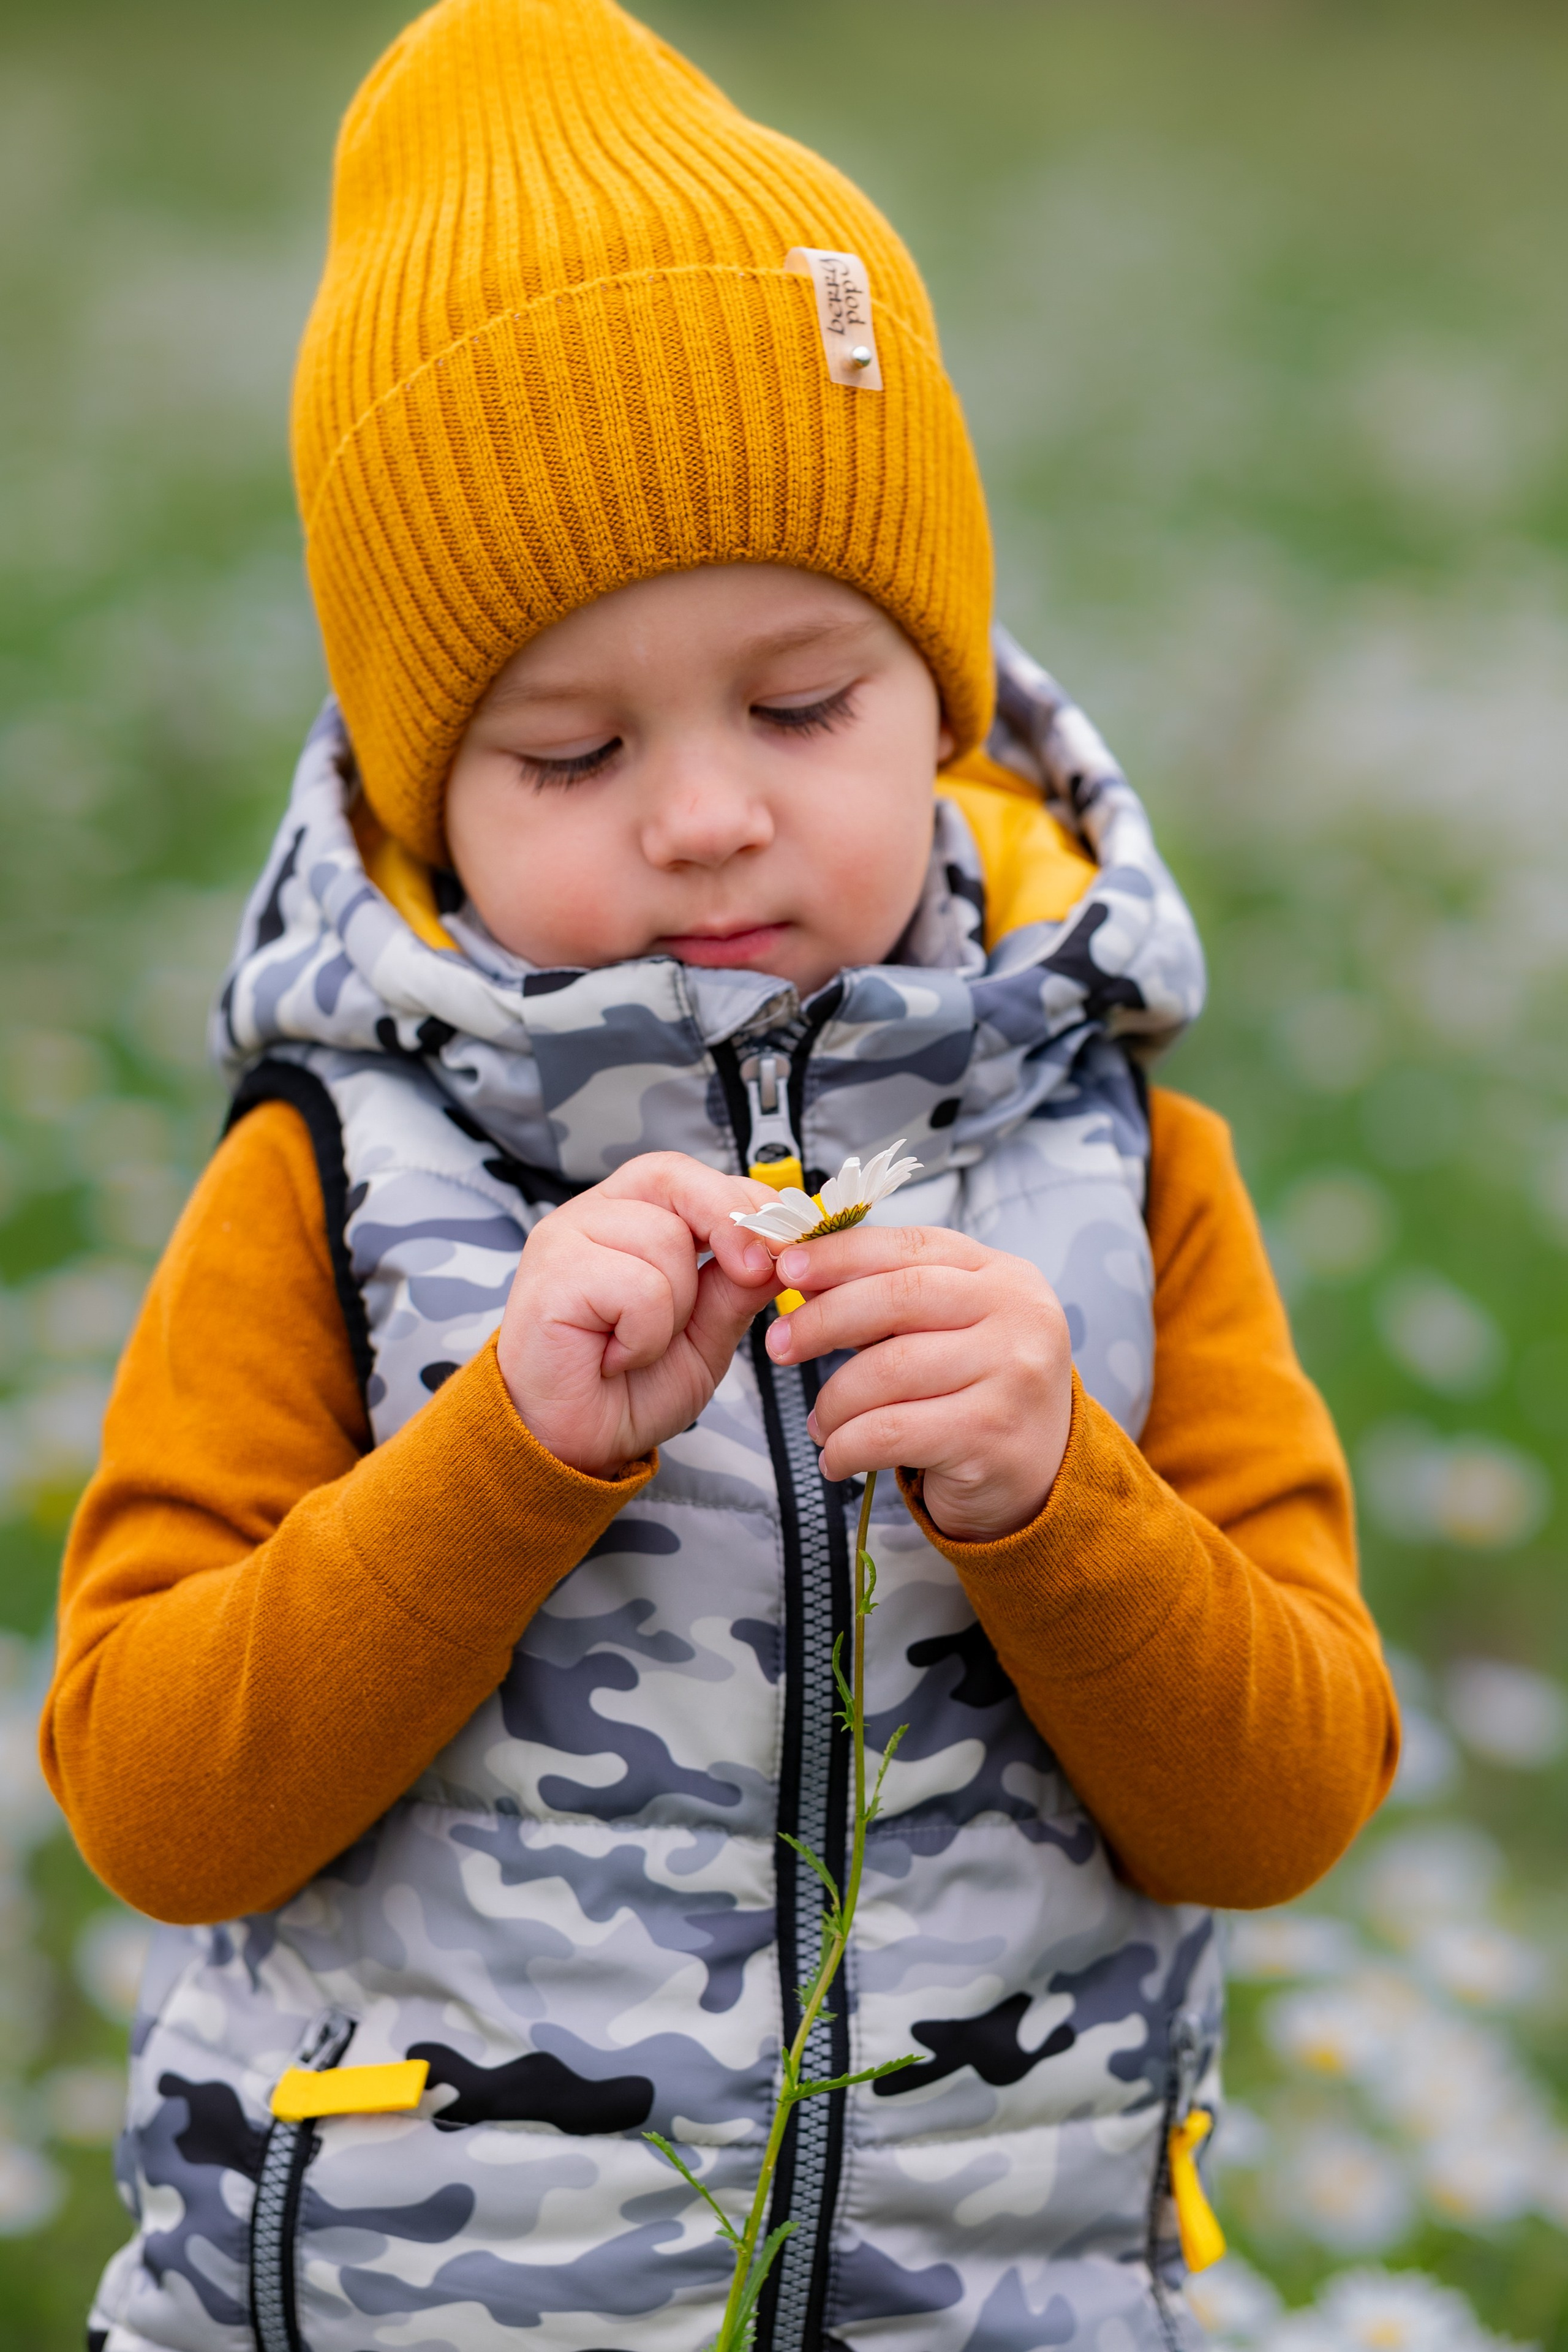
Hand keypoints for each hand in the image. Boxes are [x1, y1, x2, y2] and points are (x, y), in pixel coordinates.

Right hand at [496, 1154, 778, 1478]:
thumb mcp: (705, 1336)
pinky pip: (639, 1288)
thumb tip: (780, 1247)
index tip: (785, 1242)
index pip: (691, 1178)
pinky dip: (645, 1335)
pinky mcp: (551, 1273)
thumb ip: (735, 1289)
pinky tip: (615, 1358)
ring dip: (676, 1309)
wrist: (574, 1448)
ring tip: (639, 1346)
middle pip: (676, 1182)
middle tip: (754, 1274)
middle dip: (729, 1225)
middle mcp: (593, 1216)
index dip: (742, 1200)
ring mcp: (565, 1239)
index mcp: (629, 1217)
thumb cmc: (631, 1388)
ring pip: (665, 1241)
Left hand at [762, 1225, 1073, 1541]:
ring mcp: (1011, 1375)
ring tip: (820, 1423)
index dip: (840, 1254)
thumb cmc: (976, 1393)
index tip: (787, 1268)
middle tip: (779, 1345)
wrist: (1042, 1477)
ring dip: (833, 1401)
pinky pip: (890, 1432)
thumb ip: (888, 1297)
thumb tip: (801, 1274)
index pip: (911, 1247)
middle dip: (823, 1320)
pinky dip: (847, 1447)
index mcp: (1003, 1275)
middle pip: (897, 1299)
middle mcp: (1018, 1315)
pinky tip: (837, 1458)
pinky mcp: (991, 1435)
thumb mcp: (948, 1329)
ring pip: (887, 1371)